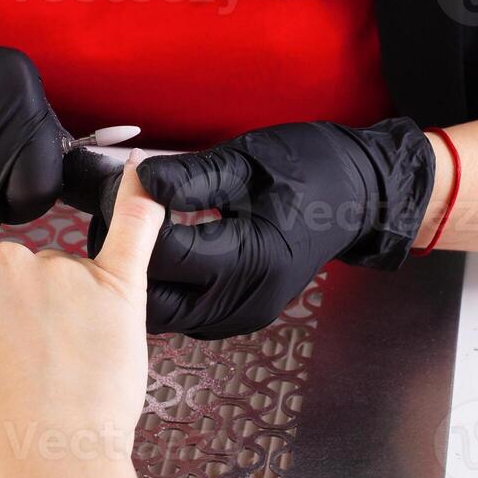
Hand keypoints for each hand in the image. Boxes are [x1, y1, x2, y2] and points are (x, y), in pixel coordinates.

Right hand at [0, 153, 164, 477]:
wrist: (47, 464)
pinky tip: (144, 178)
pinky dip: (140, 204)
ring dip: (53, 310)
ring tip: (53, 372)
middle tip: (7, 372)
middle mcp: (0, 260)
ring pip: (53, 277)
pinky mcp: (113, 288)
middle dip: (1, 317)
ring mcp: (60, 271)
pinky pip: (131, 232)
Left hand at [90, 119, 435, 338]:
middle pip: (156, 301)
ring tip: (137, 235)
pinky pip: (185, 315)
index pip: (166, 255)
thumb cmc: (310, 168)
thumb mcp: (248, 159)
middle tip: (117, 219)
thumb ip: (192, 175)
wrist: (360, 197)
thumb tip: (139, 180)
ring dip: (141, 281)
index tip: (124, 191)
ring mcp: (243, 314)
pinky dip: (165, 290)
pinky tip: (164, 256)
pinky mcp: (239, 317)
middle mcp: (246, 298)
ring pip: (165, 316)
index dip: (133, 224)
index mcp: (252, 256)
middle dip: (125, 263)